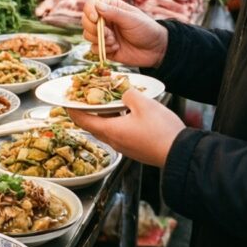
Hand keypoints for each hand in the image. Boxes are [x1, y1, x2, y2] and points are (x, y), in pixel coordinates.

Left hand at [67, 89, 183, 167]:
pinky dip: (115, 121)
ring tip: (106, 101)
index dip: (72, 109)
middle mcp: (114, 141)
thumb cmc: (161, 131)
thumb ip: (129, 94)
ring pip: (106, 129)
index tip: (67, 100)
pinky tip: (125, 112)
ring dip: (103, 116)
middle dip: (87, 111)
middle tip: (86, 97)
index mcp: (111, 130)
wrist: (179, 153)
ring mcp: (124, 147)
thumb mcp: (144, 104)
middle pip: (93, 125)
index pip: (82, 120)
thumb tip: (124, 93)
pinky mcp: (134, 148)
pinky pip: (119, 133)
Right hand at [82, 0, 167, 68]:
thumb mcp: (132, 19)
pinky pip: (93, 49)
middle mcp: (104, 20)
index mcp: (111, 8)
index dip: (89, 12)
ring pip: (87, 35)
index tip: (96, 19)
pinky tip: (116, 49)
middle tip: (108, 34)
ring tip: (115, 42)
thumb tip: (97, 5)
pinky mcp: (105, 48)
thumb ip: (114, 13)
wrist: (155, 50)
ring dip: (100, 39)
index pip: (91, 5)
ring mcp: (104, 34)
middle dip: (94, 29)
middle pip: (85, 21)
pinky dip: (103, 49)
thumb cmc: (146, 29)